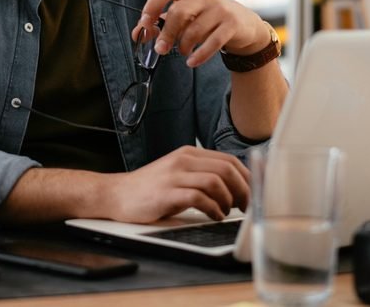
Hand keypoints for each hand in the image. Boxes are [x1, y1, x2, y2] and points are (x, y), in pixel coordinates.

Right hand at [105, 146, 249, 222]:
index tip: (253, 193)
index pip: (229, 160)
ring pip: (216, 181)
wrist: (116, 194)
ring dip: (228, 200)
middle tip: (245, 206)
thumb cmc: (150, 188)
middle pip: (226, 169)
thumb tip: (235, 187)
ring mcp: (174, 176)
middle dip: (243, 189)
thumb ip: (202, 174)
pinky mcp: (167, 193)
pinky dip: (213, 209)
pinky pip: (199, 198)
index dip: (246, 177)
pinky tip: (214, 215)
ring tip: (227, 212)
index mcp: (188, 154)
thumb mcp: (178, 174)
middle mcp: (183, 161)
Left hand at [132, 0, 267, 67]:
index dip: (152, 4)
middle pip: (179, 12)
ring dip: (184, 46)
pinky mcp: (232, 24)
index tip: (145, 23)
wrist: (245, 24)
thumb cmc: (208, 19)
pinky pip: (212, 42)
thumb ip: (162, 22)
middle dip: (167, 33)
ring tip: (183, 52)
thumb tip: (138, 34)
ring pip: (195, 29)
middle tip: (160, 49)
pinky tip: (192, 62)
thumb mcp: (187, 16)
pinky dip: (200, 55)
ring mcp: (220, 9)